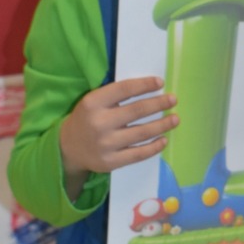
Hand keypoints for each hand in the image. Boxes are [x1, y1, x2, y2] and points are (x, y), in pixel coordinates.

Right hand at [60, 76, 177, 197]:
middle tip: (173, 100)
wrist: (69, 148)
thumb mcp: (93, 102)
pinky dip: (154, 147)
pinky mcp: (111, 162)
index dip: (144, 85)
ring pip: (142, 133)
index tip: (160, 82)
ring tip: (175, 119)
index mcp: (93, 103)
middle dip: (159, 104)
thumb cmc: (87, 119)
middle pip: (137, 111)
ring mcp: (106, 144)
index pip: (124, 89)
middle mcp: (99, 123)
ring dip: (162, 125)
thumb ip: (114, 96)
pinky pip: (139, 154)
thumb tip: (149, 88)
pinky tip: (163, 139)